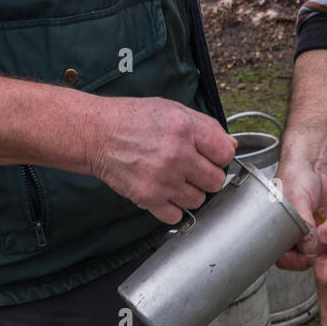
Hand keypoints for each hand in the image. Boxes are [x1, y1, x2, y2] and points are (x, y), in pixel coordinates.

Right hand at [87, 97, 236, 224]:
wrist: (96, 134)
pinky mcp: (149, 197)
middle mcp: (177, 154)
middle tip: (191, 169)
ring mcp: (163, 179)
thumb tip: (230, 146)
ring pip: (198, 200)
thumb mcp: (172, 110)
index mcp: (185, 128)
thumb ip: (205, 127)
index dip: (219, 156)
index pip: (225, 154)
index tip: (209, 157)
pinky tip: (163, 192)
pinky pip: (176, 215)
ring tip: (173, 179)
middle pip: (215, 181)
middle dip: (206, 176)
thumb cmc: (132, 120)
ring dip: (189, 192)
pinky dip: (172, 208)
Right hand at [274, 158, 326, 270]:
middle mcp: (287, 236)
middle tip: (320, 247)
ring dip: (321, 248)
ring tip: (324, 233)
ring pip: (312, 253)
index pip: (281, 258)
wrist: (313, 167)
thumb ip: (303, 223)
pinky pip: (323, 244)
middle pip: (298, 260)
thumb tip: (309, 246)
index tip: (306, 257)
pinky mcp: (317, 232)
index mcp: (274, 232)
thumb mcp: (298, 199)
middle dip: (310, 256)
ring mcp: (303, 235)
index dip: (293, 262)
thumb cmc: (296, 178)